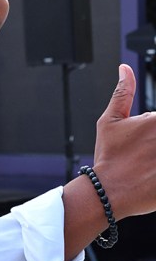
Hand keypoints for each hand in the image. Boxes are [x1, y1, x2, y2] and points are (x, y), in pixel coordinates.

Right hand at [94, 64, 155, 219]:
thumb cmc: (109, 156)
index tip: (145, 140)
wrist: (108, 191)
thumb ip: (122, 92)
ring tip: (148, 162)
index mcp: (155, 120)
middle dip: (153, 143)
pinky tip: (151, 172)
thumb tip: (125, 69)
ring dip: (155, 153)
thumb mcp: (110, 120)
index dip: (150, 130)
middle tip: (145, 152)